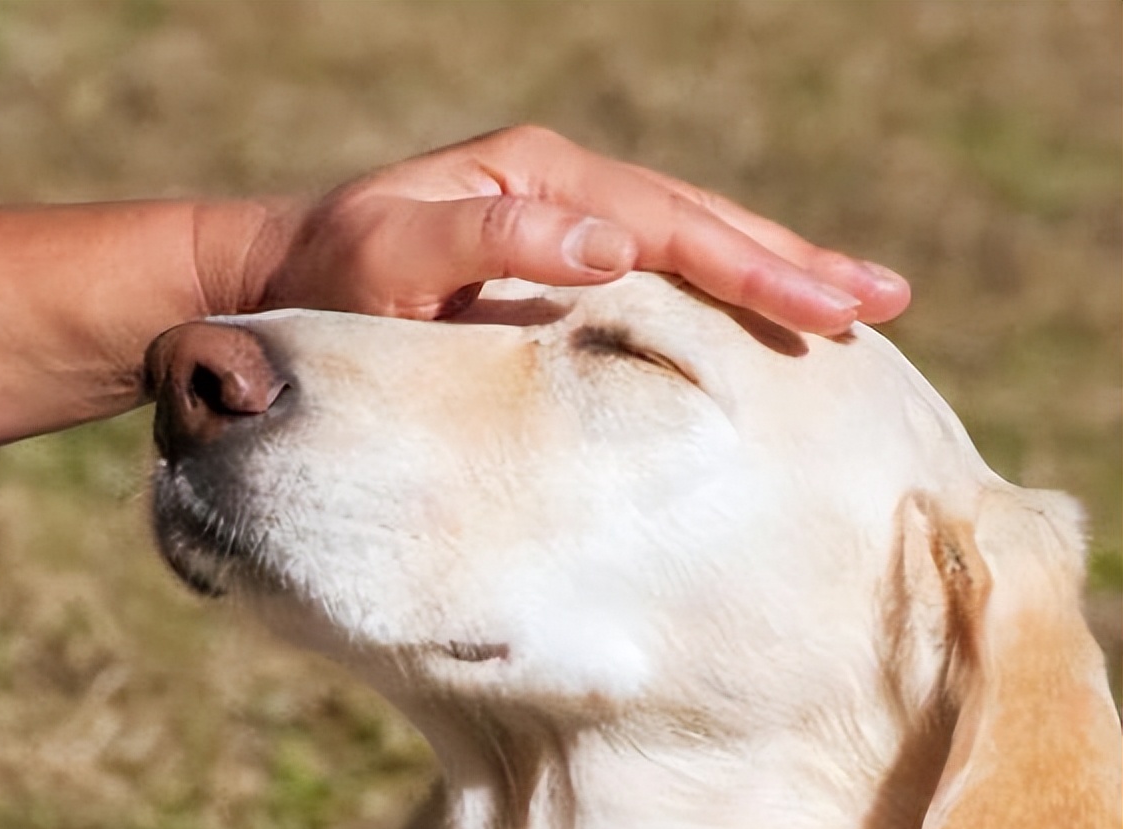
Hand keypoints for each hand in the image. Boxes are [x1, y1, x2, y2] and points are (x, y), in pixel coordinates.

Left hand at [212, 126, 909, 334]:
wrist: (283, 278)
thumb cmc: (331, 279)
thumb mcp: (393, 255)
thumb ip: (493, 240)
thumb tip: (615, 247)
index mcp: (540, 177)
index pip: (670, 224)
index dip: (755, 267)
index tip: (832, 306)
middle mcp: (563, 185)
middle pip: (702, 222)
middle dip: (794, 264)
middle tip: (885, 301)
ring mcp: (564, 213)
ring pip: (690, 241)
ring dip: (773, 271)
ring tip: (856, 303)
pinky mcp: (556, 251)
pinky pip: (656, 269)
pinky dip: (718, 289)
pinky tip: (760, 311)